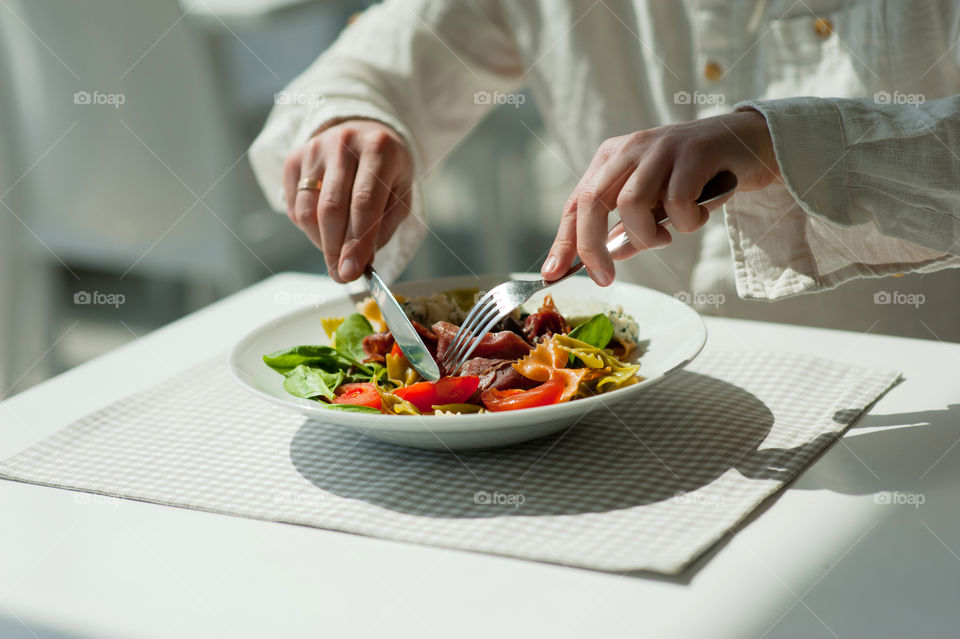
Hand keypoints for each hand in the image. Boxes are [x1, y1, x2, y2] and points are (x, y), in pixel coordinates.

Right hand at [283, 119, 413, 281]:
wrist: (363, 132)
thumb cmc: (386, 171)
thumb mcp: (400, 195)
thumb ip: (384, 227)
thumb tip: (360, 262)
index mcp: (379, 149)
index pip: (364, 203)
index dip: (356, 242)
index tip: (351, 273)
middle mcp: (344, 143)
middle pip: (331, 208)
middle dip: (334, 249)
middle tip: (340, 275)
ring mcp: (314, 148)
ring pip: (307, 210)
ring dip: (320, 241)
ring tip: (336, 250)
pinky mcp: (294, 158)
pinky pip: (293, 206)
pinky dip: (307, 227)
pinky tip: (324, 227)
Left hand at [541, 109, 779, 285]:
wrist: (749, 144)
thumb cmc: (697, 179)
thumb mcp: (656, 207)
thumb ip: (630, 231)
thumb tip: (606, 259)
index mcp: (611, 159)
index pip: (576, 203)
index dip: (563, 241)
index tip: (552, 273)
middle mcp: (629, 147)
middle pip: (592, 202)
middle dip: (592, 247)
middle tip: (605, 278)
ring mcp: (660, 147)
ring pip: (631, 204)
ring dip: (647, 235)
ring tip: (667, 235)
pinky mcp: (692, 151)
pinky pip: (676, 203)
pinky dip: (686, 222)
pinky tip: (699, 215)